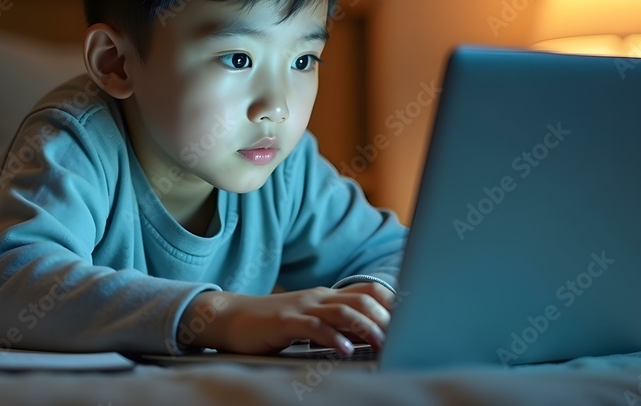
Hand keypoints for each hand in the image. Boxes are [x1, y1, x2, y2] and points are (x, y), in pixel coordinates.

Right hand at [177, 282, 393, 355]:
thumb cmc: (272, 324)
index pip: (367, 290)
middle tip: (401, 338)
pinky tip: (344, 350)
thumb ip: (332, 324)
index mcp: (326, 296)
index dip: (392, 303)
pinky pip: (314, 327)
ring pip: (343, 312)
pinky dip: (332, 338)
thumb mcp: (307, 320)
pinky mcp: (285, 321)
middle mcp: (318, 297)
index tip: (410, 320)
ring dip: (366, 328)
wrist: (231, 317)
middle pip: (362, 300)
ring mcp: (302, 307)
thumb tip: (365, 338)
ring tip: (381, 345)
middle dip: (385, 319)